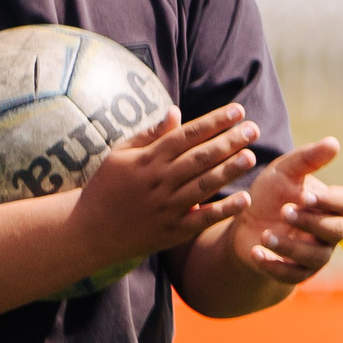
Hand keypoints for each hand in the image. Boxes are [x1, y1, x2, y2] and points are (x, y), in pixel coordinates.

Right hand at [74, 103, 258, 266]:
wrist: (89, 231)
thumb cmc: (106, 186)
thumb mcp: (120, 155)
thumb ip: (150, 135)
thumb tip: (176, 111)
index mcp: (147, 160)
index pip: (186, 135)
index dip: (213, 122)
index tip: (237, 111)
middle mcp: (159, 182)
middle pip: (199, 158)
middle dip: (228, 142)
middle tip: (253, 129)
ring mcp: (166, 207)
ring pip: (203, 186)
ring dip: (229, 171)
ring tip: (251, 157)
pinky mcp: (173, 231)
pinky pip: (202, 219)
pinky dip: (223, 210)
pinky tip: (244, 200)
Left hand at [227, 138, 342, 285]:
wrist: (244, 226)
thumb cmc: (270, 195)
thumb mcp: (283, 173)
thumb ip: (307, 159)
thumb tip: (334, 142)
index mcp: (330, 205)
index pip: (342, 203)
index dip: (327, 202)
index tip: (305, 196)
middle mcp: (329, 232)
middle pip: (336, 231)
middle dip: (311, 223)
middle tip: (285, 212)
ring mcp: (316, 255)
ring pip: (316, 256)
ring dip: (291, 246)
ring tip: (265, 234)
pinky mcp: (297, 274)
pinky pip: (293, 275)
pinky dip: (275, 266)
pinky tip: (256, 253)